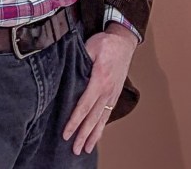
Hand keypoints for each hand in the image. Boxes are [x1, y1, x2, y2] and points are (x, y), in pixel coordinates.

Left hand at [62, 23, 137, 154]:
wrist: (124, 41)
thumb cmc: (106, 43)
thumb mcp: (90, 46)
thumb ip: (79, 60)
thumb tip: (66, 72)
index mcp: (100, 80)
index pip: (84, 105)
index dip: (75, 121)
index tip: (67, 133)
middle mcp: (107, 90)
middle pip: (93, 117)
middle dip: (83, 135)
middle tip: (74, 149)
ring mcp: (112, 94)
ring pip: (101, 119)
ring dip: (93, 135)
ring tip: (85, 149)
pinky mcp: (114, 94)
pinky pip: (107, 114)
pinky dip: (102, 127)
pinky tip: (97, 136)